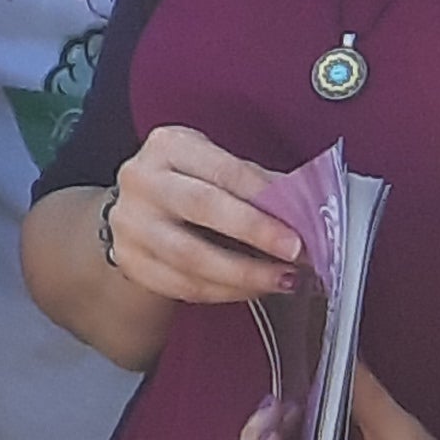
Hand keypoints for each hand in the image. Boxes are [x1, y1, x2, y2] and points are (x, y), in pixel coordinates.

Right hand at [107, 125, 305, 308]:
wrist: (140, 213)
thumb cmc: (193, 187)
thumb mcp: (221, 170)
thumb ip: (262, 186)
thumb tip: (310, 212)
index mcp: (169, 146)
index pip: (223, 169)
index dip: (265, 197)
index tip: (301, 223)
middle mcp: (141, 180)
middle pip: (201, 206)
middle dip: (255, 232)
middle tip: (295, 253)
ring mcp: (129, 223)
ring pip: (189, 256)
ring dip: (244, 273)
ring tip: (281, 279)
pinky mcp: (128, 261)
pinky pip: (182, 285)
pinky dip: (223, 293)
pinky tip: (251, 289)